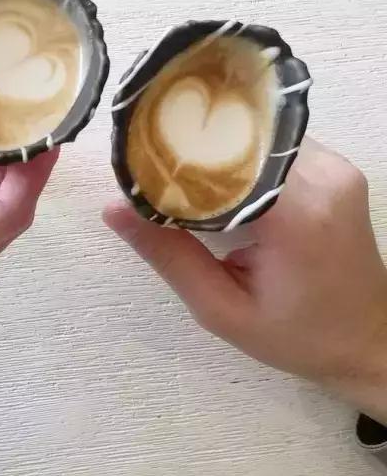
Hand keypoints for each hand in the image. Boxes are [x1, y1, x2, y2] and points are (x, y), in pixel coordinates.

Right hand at [104, 138, 386, 423]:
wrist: (368, 339)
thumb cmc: (296, 336)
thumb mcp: (220, 309)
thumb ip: (168, 256)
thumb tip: (114, 208)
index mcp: (296, 215)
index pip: (220, 160)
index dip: (174, 155)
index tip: (134, 164)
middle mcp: (323, 177)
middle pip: (239, 139)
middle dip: (192, 147)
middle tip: (149, 165)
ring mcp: (336, 167)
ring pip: (257, 136)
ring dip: (217, 151)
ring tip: (180, 172)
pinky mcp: (337, 168)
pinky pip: (275, 147)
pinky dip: (242, 157)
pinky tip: (218, 179)